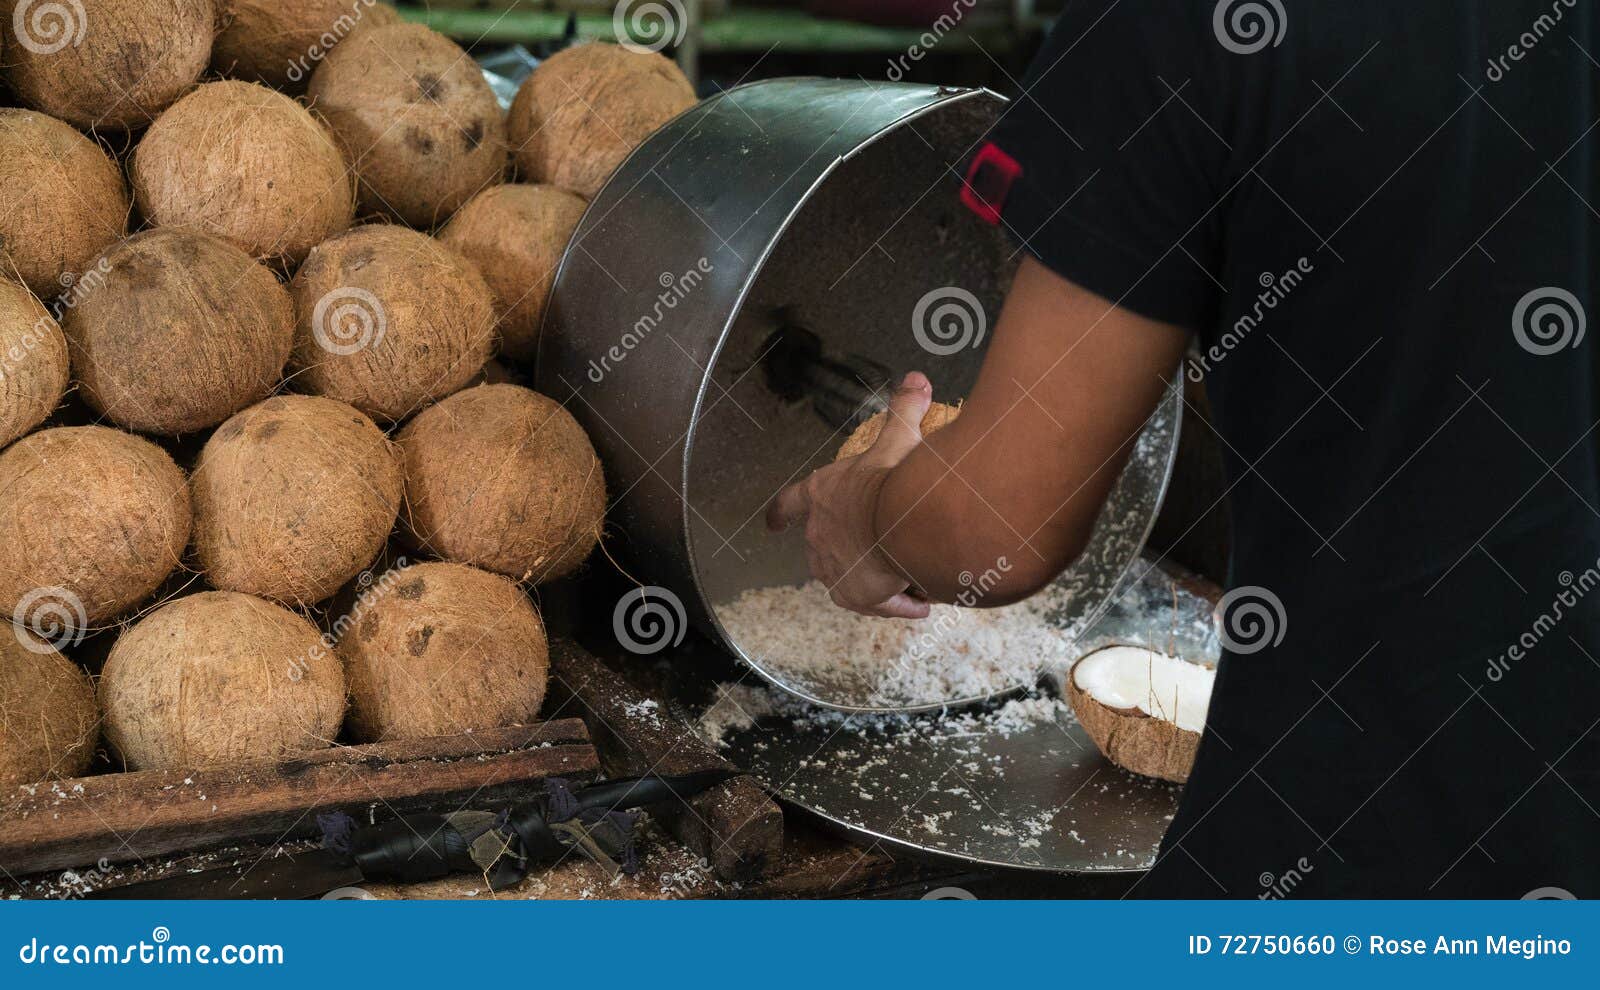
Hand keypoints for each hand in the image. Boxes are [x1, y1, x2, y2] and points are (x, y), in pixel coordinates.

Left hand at [766, 372, 934, 618]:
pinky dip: (898, 602)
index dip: (780, 513)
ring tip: (906, 572)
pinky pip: (877, 603)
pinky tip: (919, 602)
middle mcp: (818, 535)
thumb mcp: (897, 440)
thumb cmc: (892, 480)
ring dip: (877, 576)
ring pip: (853, 575)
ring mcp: (833, 568)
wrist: (902, 523)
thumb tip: (915, 381)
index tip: (771, 524)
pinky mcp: (855, 595)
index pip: (788, 503)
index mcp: (820, 495)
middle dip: (852, 547)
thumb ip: (903, 412)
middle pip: (825, 544)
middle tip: (880, 544)